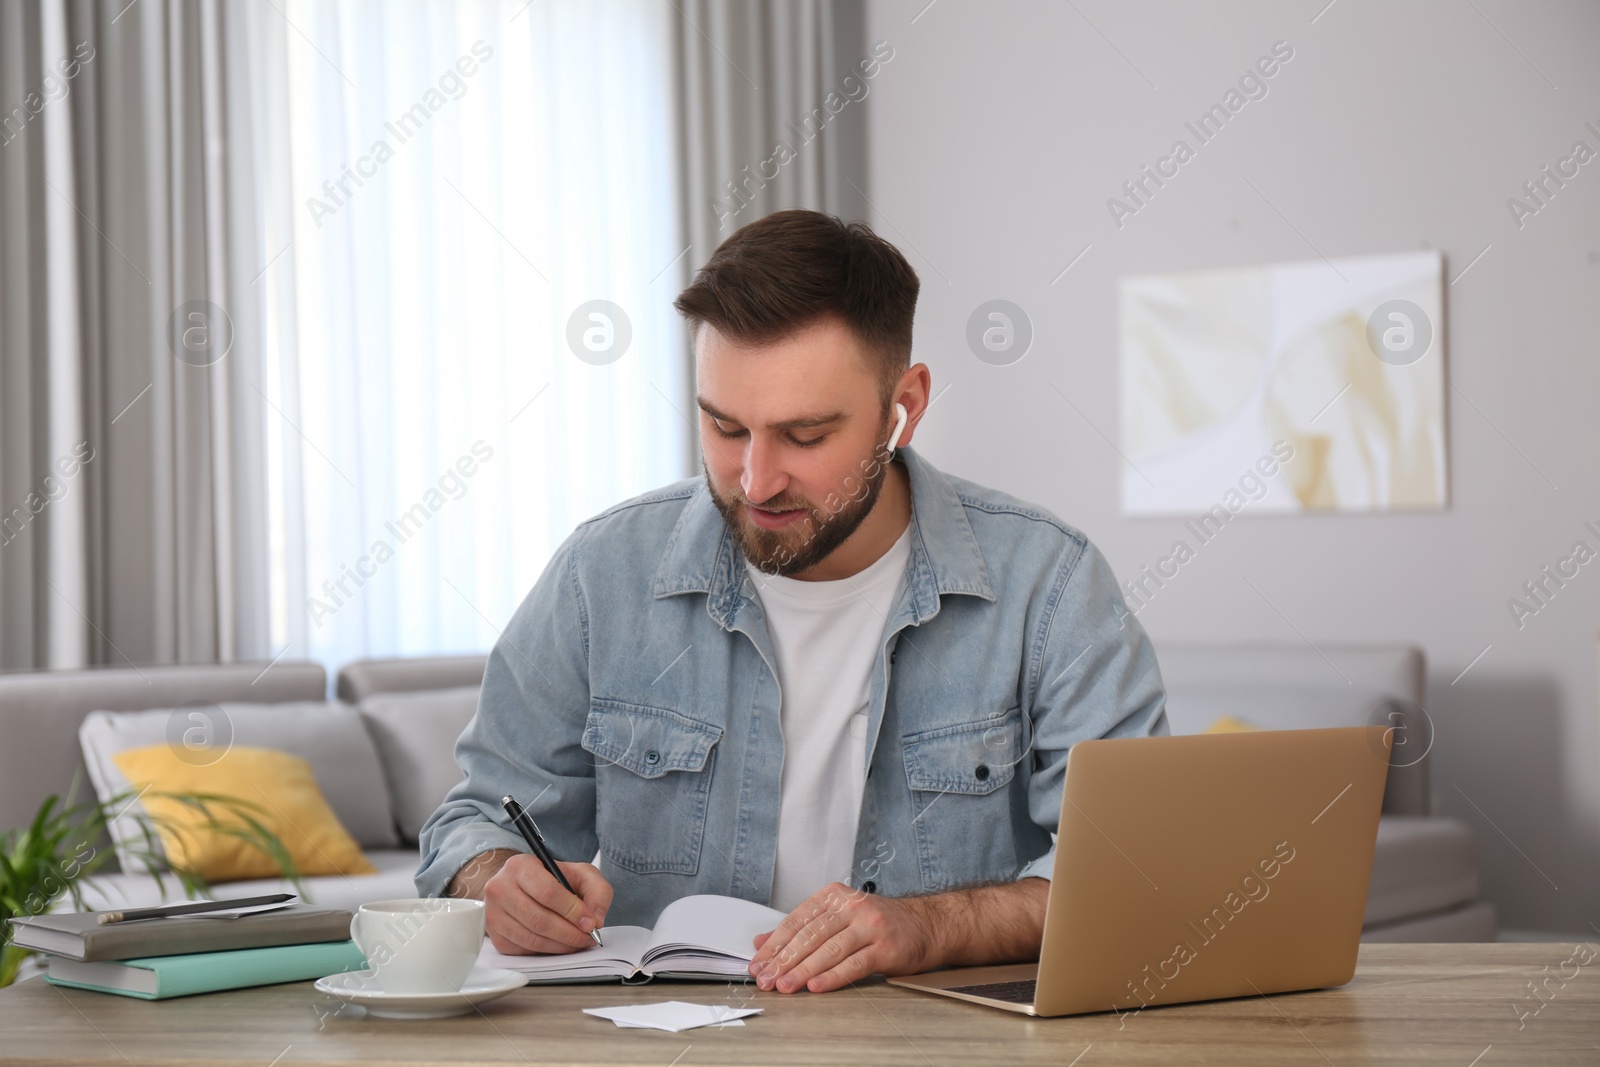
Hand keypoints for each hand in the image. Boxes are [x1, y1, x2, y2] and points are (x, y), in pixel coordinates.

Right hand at [482, 853, 612, 954]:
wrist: (521, 885)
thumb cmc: (552, 879)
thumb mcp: (579, 873)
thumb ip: (597, 890)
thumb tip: (596, 919)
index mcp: (520, 866)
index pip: (547, 892)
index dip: (572, 910)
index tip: (590, 923)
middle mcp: (500, 889)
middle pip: (539, 919)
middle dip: (569, 933)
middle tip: (589, 938)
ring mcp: (494, 914)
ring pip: (532, 939)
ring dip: (561, 946)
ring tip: (578, 942)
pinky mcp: (495, 936)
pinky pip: (524, 950)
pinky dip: (547, 951)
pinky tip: (560, 944)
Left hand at [746, 882, 938, 993]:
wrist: (926, 925)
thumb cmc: (878, 925)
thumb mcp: (838, 919)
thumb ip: (801, 930)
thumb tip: (761, 942)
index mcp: (835, 896)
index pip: (797, 920)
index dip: (774, 944)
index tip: (758, 963)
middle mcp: (852, 906)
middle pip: (810, 934)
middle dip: (784, 960)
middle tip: (766, 979)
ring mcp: (870, 925)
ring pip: (829, 948)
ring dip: (803, 970)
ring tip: (785, 986)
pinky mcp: (886, 947)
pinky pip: (853, 963)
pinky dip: (832, 976)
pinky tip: (815, 986)